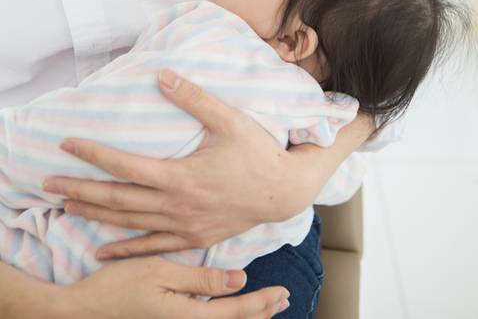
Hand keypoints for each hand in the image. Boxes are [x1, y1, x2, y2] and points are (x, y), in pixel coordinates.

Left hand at [43, 69, 370, 258]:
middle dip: (79, 190)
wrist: (286, 191)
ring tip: (66, 207)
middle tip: (47, 184)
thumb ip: (194, 98)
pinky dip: (125, 250)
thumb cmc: (259, 152)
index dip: (93, 155)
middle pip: (117, 200)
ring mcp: (184, 227)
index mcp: (181, 177)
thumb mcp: (229, 119)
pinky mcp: (194, 238)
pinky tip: (103, 251)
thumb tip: (161, 75)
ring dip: (94, 215)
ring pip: (129, 224)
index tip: (67, 144)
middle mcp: (177, 206)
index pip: (125, 167)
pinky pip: (152, 248)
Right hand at [61, 257, 289, 318]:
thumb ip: (200, 280)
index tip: (282, 292)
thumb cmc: (119, 286)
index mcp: (188, 316)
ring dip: (245, 315)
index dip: (261, 303)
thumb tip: (240, 280)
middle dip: (260, 312)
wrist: (83, 309)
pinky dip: (225, 316)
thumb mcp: (160, 273)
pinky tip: (228, 307)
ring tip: (266, 305)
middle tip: (283, 298)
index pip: (235, 312)